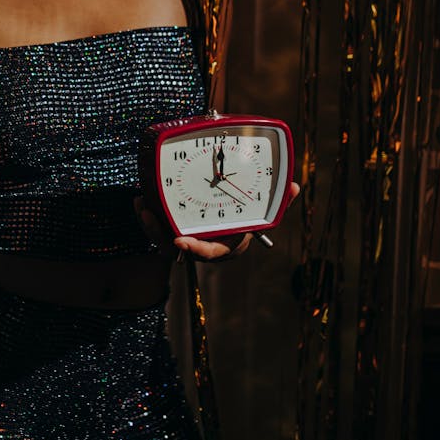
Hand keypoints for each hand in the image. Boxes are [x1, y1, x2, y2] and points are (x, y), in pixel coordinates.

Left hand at [135, 181, 300, 263]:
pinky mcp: (174, 230)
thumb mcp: (262, 214)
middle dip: (160, 235)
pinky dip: (149, 217)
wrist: (231, 230)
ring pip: (162, 240)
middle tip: (150, 215)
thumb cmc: (246, 223)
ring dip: (150, 225)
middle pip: (177, 249)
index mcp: (224, 245)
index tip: (180, 241)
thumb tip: (296, 187)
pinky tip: (142, 200)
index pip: (209, 252)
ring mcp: (187, 240)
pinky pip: (159, 229)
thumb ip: (278, 203)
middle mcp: (203, 247)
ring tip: (142, 205)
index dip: (194, 249)